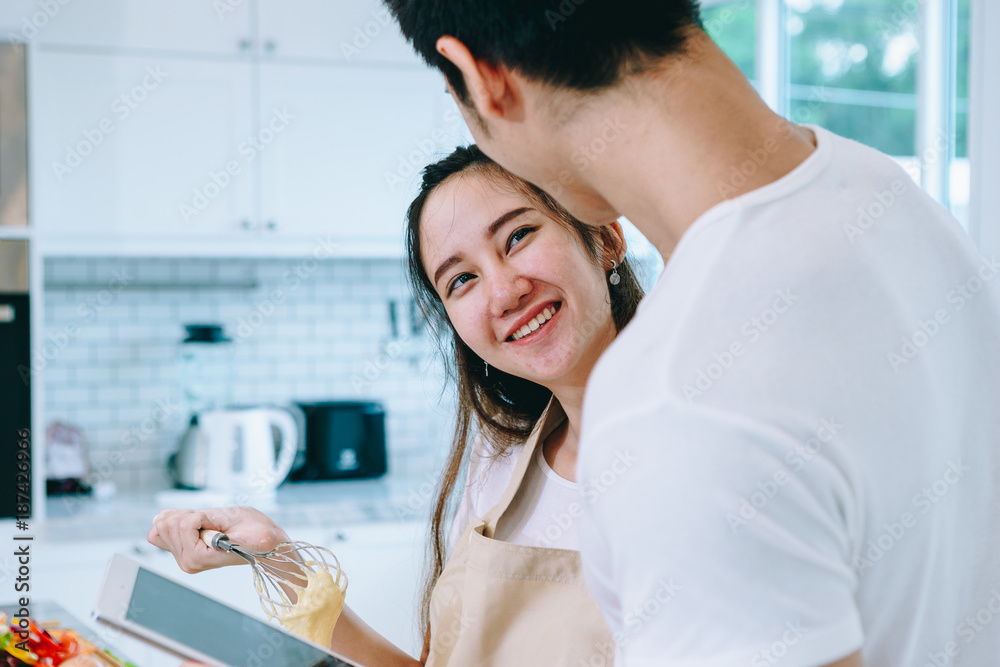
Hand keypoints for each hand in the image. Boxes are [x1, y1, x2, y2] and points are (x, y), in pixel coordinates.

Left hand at [147, 506, 288, 573]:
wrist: (267, 543)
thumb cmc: (257, 533)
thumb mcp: (235, 520)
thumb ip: (206, 520)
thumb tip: (170, 520)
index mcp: (198, 558)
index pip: (182, 526)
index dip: (200, 517)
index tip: (217, 524)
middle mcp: (187, 561)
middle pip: (166, 525)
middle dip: (189, 516)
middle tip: (211, 523)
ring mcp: (183, 557)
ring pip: (160, 525)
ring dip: (184, 517)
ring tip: (206, 524)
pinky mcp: (182, 551)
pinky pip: (160, 531)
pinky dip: (176, 519)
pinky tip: (194, 523)